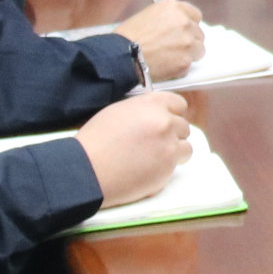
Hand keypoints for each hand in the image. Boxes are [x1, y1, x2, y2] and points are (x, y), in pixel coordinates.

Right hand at [76, 91, 192, 206]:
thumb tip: (154, 115)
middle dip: (172, 135)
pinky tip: (148, 169)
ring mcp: (168, 144)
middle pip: (183, 126)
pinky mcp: (168, 166)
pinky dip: (166, 168)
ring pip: (185, 147)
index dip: (172, 115)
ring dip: (173, 152)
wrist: (87, 170)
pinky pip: (177, 165)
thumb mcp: (117, 112)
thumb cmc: (95, 141)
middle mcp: (164, 121)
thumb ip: (142, 111)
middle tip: (153, 145)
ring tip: (153, 159)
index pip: (179, 104)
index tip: (166, 124)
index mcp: (150, 104)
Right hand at [114, 0, 206, 80]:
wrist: (120, 56)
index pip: (195, 15)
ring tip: (167, 58)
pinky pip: (189, 65)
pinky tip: (164, 66)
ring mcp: (187, 41)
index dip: (189, 25)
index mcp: (174, 7)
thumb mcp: (148, 16)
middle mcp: (184, 22)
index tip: (184, 32)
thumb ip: (168, 19)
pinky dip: (179, 68)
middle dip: (188, 41)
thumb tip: (178, 27)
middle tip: (172, 48)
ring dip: (187, 54)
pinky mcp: (185, 60)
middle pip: (198, 33)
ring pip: (198, 49)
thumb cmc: (127, 37)